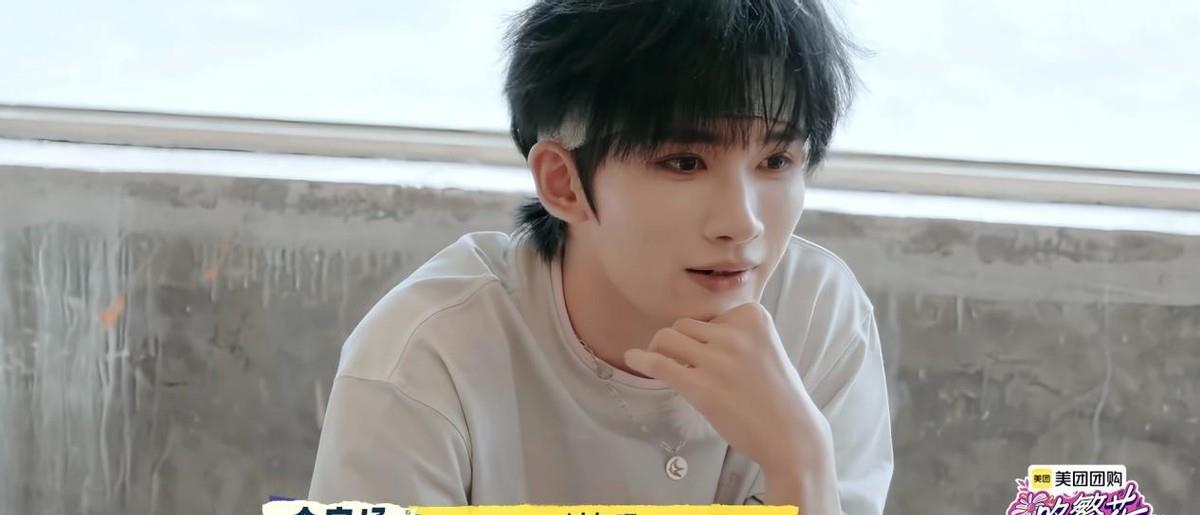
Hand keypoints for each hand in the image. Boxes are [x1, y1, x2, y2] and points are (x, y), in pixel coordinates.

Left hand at [624, 302, 833, 477]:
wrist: (791, 434)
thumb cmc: (776, 395)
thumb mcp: (764, 348)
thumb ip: (735, 334)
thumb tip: (687, 332)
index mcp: (754, 317)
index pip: (710, 315)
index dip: (704, 336)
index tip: (713, 356)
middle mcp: (735, 333)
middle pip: (684, 324)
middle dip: (679, 343)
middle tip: (682, 363)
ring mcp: (718, 359)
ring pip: (667, 338)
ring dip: (662, 351)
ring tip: (667, 366)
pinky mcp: (702, 386)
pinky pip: (659, 363)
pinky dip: (641, 359)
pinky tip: (633, 359)